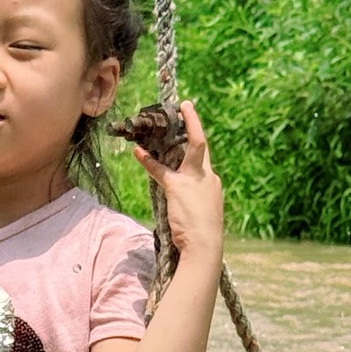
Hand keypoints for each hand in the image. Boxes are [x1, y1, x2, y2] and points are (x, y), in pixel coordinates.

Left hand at [132, 100, 223, 259]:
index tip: (195, 128)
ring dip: (175, 130)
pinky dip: (148, 161)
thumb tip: (183, 202)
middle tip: (185, 106)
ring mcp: (194, 180)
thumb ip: (194, 201)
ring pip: (188, 148)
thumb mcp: (202, 214)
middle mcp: (207, 177)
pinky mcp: (178, 187)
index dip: (199, 144)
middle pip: (201, 145)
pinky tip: (137, 152)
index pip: (205, 159)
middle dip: (194, 124)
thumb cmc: (203, 236)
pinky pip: (160, 170)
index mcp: (213, 183)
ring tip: (163, 115)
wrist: (205, 246)